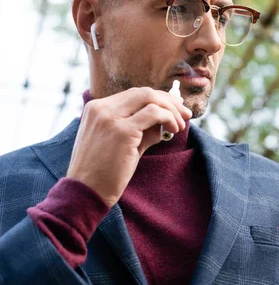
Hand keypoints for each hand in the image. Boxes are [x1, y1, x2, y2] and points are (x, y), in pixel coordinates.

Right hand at [66, 87, 191, 207]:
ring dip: (171, 110)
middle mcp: (101, 108)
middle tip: (185, 114)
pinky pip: (154, 114)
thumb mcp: (121, 145)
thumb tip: (165, 124)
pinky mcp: (122, 131)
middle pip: (144, 92)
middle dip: (169, 101)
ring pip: (150, 98)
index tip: (174, 107)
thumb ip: (141, 131)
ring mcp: (110, 118)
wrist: (86, 192)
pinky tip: (172, 131)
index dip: (158, 99)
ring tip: (180, 126)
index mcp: (96, 108)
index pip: (134, 95)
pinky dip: (168, 118)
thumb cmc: (102, 173)